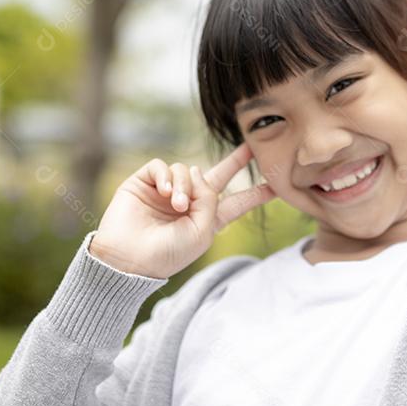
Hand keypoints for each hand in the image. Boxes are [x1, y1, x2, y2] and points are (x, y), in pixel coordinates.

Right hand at [88, 143, 274, 278]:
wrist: (129, 259)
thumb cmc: (168, 253)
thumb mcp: (202, 230)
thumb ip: (210, 199)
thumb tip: (196, 170)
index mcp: (207, 220)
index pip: (236, 204)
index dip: (255, 194)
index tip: (277, 186)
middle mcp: (189, 203)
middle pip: (218, 176)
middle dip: (235, 161)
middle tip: (252, 146)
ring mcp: (166, 192)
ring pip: (186, 170)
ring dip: (185, 185)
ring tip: (177, 205)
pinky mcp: (144, 183)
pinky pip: (162, 167)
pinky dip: (167, 176)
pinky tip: (165, 192)